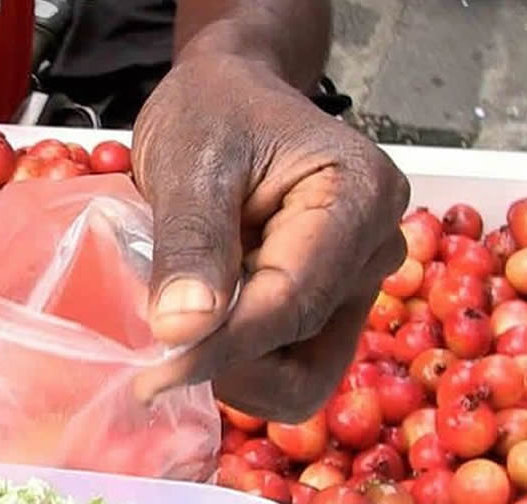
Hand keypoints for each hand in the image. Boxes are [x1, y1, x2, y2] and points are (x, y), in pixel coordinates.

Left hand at [132, 52, 410, 421]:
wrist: (228, 100)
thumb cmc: (214, 113)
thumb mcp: (191, 162)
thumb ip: (191, 242)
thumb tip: (184, 330)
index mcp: (361, 199)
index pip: (290, 304)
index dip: (218, 348)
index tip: (151, 373)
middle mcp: (375, 253)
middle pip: (306, 359)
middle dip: (229, 364)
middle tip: (160, 340)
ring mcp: (354, 291)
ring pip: (299, 380)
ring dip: (231, 370)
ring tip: (180, 317)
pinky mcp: (327, 314)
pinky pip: (285, 369)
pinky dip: (235, 363)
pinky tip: (200, 320)